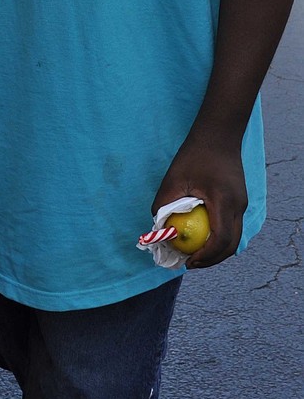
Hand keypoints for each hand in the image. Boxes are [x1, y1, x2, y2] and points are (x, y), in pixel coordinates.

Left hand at [152, 134, 247, 269]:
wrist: (218, 135)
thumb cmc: (193, 155)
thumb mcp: (174, 179)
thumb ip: (165, 204)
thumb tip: (157, 228)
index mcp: (224, 202)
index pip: (219, 240)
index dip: (205, 257)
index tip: (188, 262)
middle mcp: (238, 206)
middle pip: (231, 245)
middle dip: (212, 260)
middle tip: (191, 263)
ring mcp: (242, 203)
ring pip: (235, 238)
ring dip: (217, 250)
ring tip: (196, 254)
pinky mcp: (240, 199)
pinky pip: (233, 226)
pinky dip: (221, 237)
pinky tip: (203, 235)